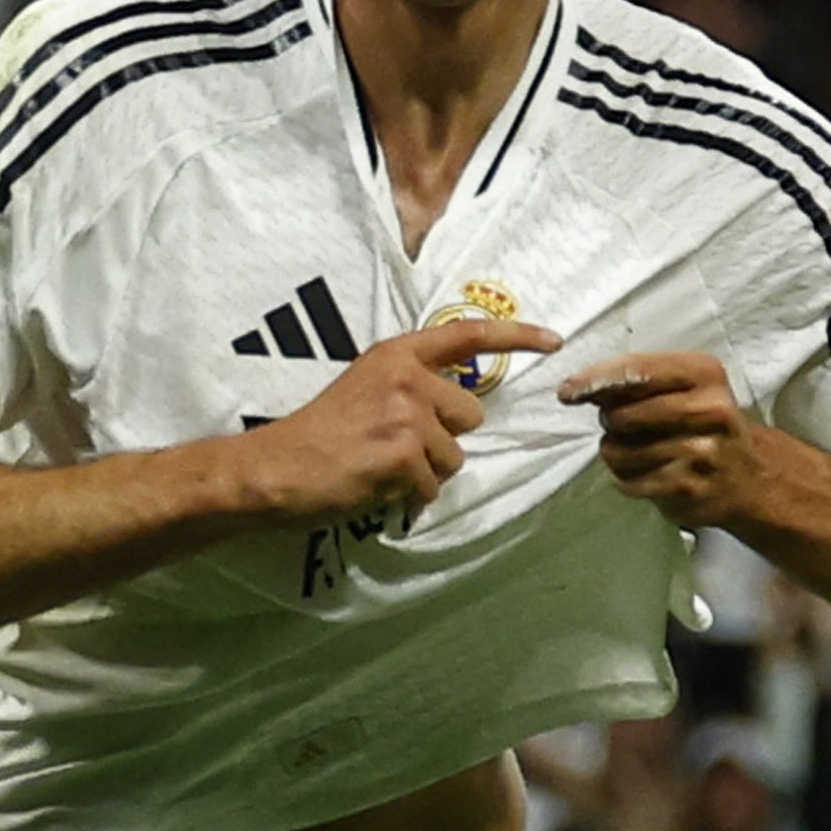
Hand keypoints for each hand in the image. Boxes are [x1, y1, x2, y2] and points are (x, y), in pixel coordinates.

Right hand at [238, 318, 560, 526]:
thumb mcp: (365, 387)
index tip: (552, 340)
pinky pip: (432, 486)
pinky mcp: (403, 452)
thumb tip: (460, 409)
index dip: (515, 336)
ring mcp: (406, 413)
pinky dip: (409, 496)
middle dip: (443, 440)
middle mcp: (406, 376)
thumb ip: (410, 386)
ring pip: (454, 457)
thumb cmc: (319, 433)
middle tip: (396, 448)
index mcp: (396, 354)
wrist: (278, 466)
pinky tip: (376, 486)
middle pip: (469, 416)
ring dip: (425, 472)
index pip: (468, 334)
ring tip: (381, 468)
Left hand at [560, 351, 752, 525]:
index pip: (636, 371)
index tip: (567, 391)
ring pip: (619, 450)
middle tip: (621, 423)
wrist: (749, 476)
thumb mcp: (686, 386)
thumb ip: (638, 380)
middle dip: (609, 419)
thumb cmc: (704, 421)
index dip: (594, 380)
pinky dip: (625, 477)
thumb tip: (577, 387)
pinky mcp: (688, 488)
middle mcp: (709, 410)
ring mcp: (701, 452)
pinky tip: (646, 471)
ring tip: (639, 449)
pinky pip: (628, 481)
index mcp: (705, 373)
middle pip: (622, 414)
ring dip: (615, 451)